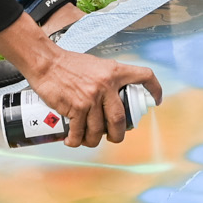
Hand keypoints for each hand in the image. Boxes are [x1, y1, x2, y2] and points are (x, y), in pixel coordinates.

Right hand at [24, 48, 162, 146]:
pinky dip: (75, 140)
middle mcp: (106, 85)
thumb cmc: (68, 64)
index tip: (156, 99)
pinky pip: (79, 132)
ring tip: (87, 139)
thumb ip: (107, 79)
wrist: (46, 62)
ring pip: (98, 130)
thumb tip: (114, 98)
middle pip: (120, 119)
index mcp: (114, 72)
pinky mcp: (75, 107)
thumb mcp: (96, 66)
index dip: (154, 89)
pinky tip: (72, 140)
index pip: (143, 76)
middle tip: (113, 137)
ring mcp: (91, 98)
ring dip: (93, 140)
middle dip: (117, 135)